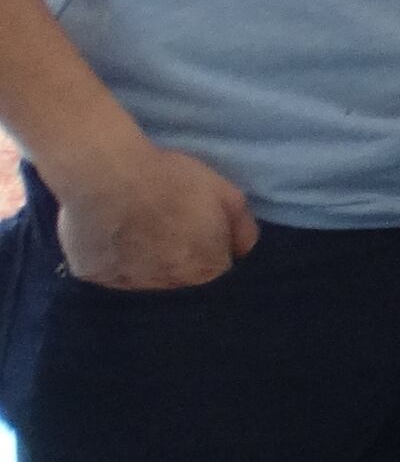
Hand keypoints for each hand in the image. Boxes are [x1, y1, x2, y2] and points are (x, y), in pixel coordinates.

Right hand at [49, 136, 253, 289]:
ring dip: (144, 258)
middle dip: (177, 253)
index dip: (208, 244)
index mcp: (206, 269)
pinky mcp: (94, 276)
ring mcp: (129, 284)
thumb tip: (243, 251)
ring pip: (144, 276)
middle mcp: (170, 285)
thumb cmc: (171, 181)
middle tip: (163, 221)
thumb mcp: (226, 194)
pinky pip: (108, 270)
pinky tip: (107, 233)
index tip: (195, 225)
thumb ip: (242, 228)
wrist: (107, 176)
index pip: (215, 267)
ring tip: (132, 226)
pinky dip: (110, 257)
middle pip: (180, 275)